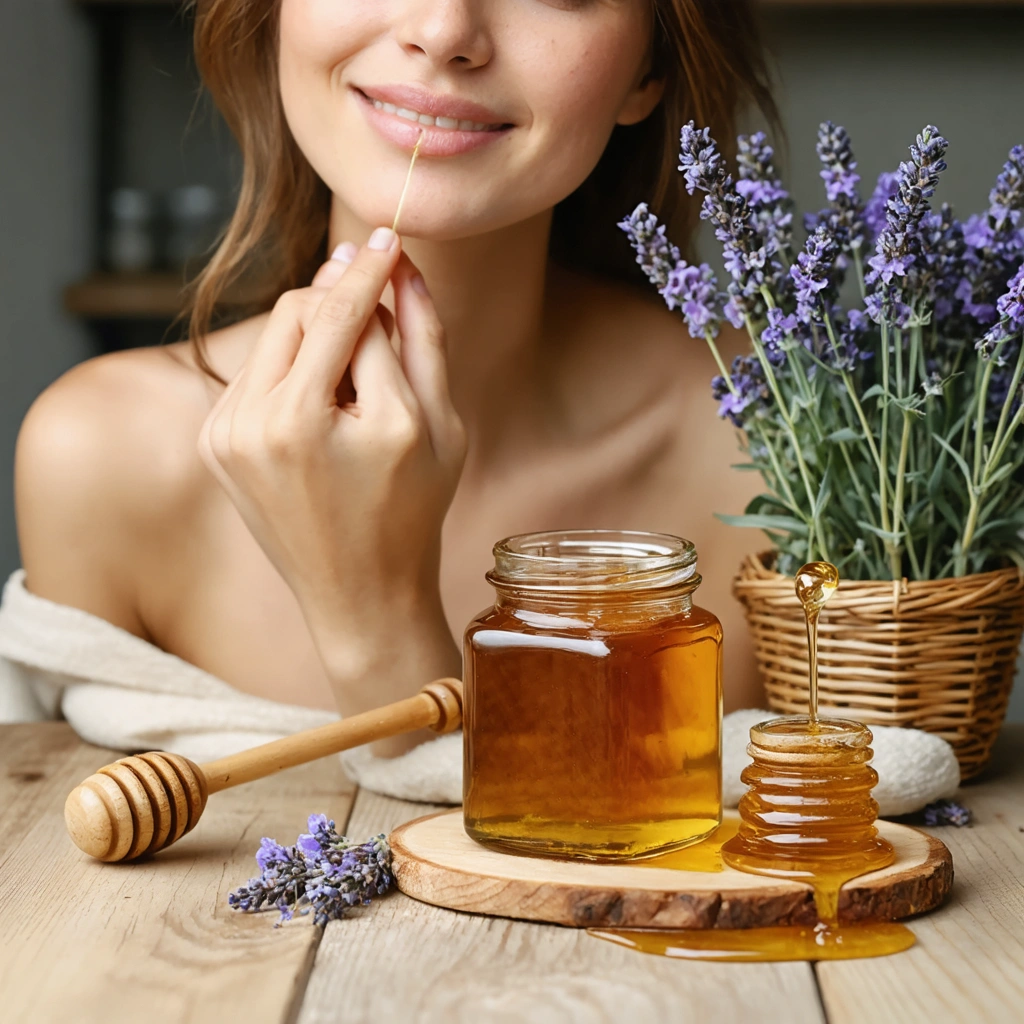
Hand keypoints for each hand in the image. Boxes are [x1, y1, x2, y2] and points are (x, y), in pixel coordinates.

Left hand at [198, 228, 465, 702]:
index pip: (351, 312)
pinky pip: (258, 372)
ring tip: (356, 390)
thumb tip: (401, 265)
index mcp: (327, 423)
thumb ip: (423, 338)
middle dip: (343, 302)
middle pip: (300, 308)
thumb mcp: (443, 427)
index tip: (387, 237)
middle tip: (382, 326)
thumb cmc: (413, 512)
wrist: (358, 594)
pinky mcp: (215, 445)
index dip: (372, 270)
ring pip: (275, 335)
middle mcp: (265, 426)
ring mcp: (229, 437)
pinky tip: (323, 415)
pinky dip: (293, 372)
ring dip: (318, 336)